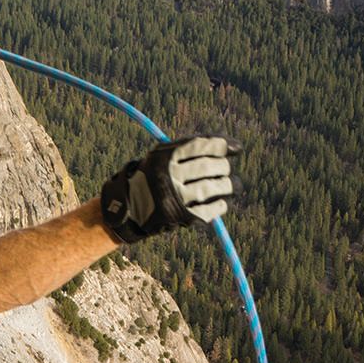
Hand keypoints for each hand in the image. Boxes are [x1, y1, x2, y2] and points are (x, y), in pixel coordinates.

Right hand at [100, 136, 234, 243]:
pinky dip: (220, 205)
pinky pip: (210, 209)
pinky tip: (221, 201)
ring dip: (228, 186)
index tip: (234, 149)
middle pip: (210, 166)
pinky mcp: (181, 217)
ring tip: (233, 186)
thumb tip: (235, 147)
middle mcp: (169, 175)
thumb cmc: (154, 175)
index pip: (202, 145)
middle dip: (223, 167)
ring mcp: (175, 197)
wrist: (128, 206)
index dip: (223, 146)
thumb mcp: (163, 154)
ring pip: (213, 187)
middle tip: (224, 170)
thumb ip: (193, 147)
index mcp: (165, 156)